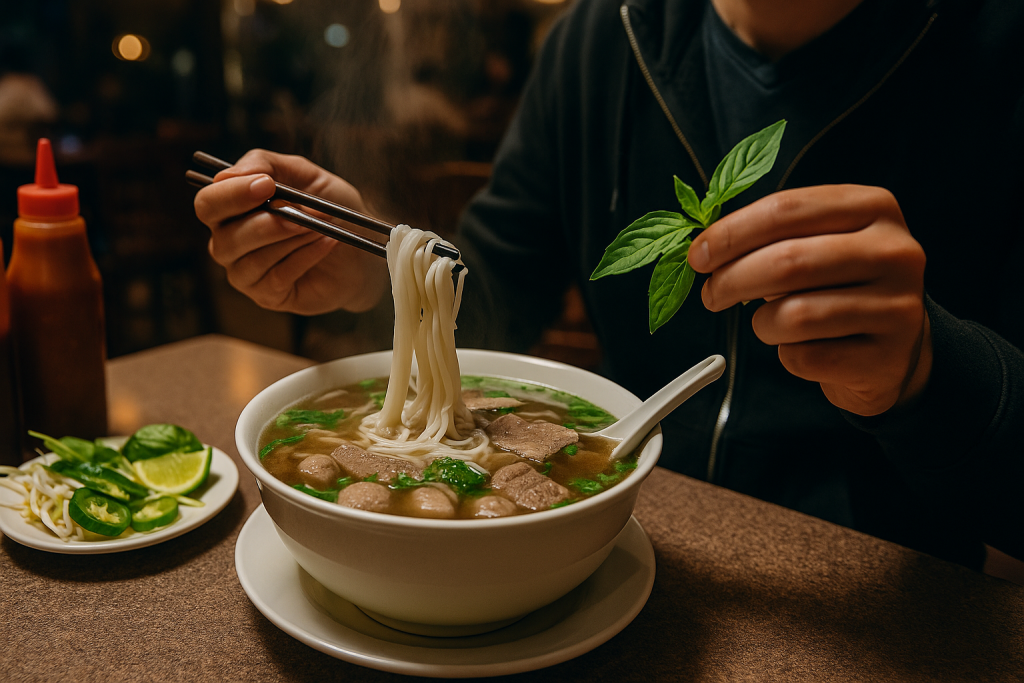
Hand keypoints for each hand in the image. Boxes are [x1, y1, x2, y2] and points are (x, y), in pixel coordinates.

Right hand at [193, 149, 388, 314]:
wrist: (363, 249)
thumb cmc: (331, 210)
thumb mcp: (305, 175)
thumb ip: (266, 164)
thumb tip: (229, 173)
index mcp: (231, 210)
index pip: (208, 203)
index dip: (231, 194)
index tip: (266, 184)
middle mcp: (229, 243)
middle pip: (224, 236)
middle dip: (264, 223)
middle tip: (297, 211)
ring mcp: (245, 273)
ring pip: (252, 258)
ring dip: (291, 238)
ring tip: (320, 225)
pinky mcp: (267, 296)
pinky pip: (277, 277)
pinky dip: (305, 256)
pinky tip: (326, 243)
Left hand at [687, 184, 931, 415]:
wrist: (895, 348)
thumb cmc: (841, 287)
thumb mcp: (819, 243)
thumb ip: (769, 236)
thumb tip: (703, 247)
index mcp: (873, 207)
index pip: (786, 209)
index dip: (731, 233)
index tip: (698, 254)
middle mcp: (894, 251)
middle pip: (787, 261)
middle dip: (731, 280)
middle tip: (711, 294)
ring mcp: (897, 306)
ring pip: (794, 315)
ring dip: (761, 324)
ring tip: (766, 323)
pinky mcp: (886, 357)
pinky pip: (807, 358)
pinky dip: (788, 355)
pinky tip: (803, 347)